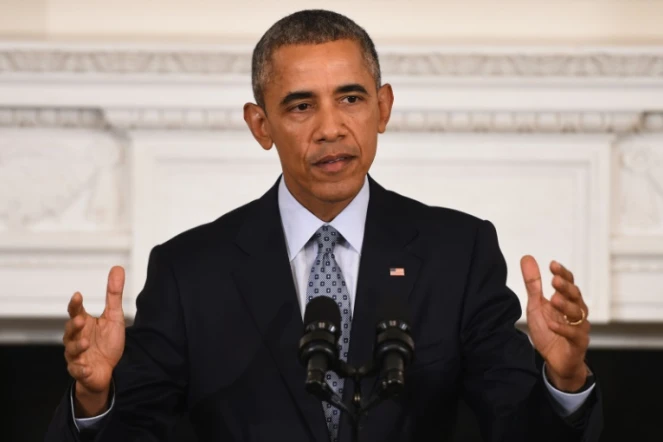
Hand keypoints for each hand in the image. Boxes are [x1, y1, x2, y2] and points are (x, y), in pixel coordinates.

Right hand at [63, 266, 125, 415]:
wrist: (108, 371)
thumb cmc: (108, 342)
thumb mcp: (114, 316)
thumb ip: (113, 294)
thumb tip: (117, 268)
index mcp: (84, 324)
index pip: (75, 311)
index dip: (75, 304)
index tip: (78, 295)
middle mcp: (76, 338)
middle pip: (70, 330)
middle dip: (74, 325)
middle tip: (81, 320)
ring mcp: (77, 355)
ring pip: (72, 350)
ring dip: (77, 346)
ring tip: (86, 342)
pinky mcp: (81, 371)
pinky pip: (78, 370)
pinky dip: (80, 369)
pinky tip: (85, 367)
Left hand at [520, 256, 589, 391]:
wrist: (554, 359)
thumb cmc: (547, 331)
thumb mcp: (536, 305)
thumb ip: (533, 284)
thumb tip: (527, 258)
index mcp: (566, 300)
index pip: (568, 283)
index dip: (562, 274)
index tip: (553, 265)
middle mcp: (575, 311)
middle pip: (575, 296)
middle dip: (566, 287)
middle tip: (555, 280)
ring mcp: (578, 327)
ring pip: (577, 313)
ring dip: (566, 305)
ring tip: (554, 299)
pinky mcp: (578, 343)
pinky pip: (573, 334)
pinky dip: (563, 329)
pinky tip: (553, 324)